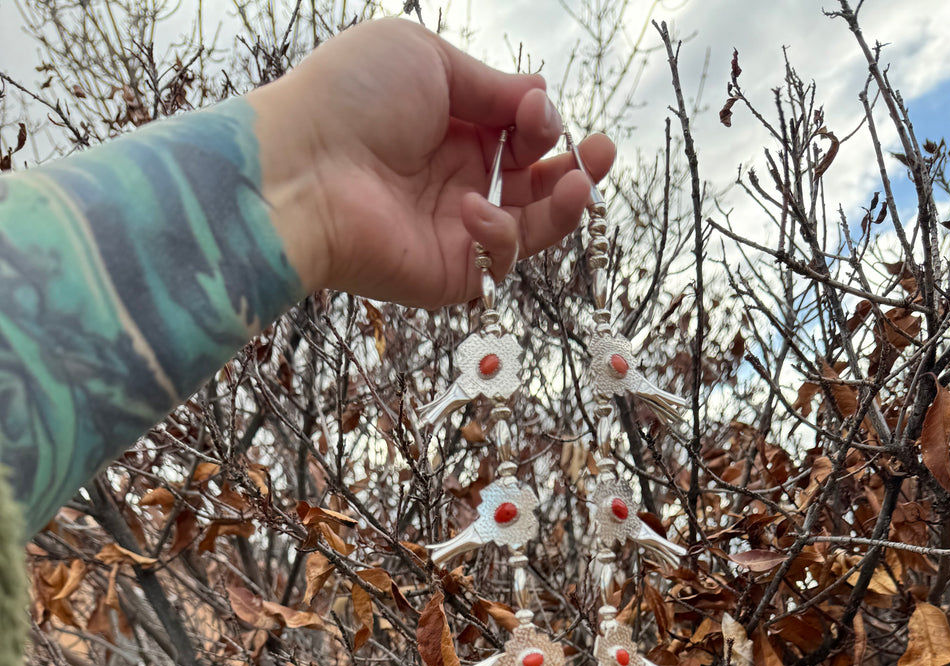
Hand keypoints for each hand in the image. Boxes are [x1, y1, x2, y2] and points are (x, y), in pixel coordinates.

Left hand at [250, 17, 614, 305]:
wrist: (302, 170)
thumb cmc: (349, 100)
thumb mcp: (428, 61)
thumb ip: (490, 84)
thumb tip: (538, 97)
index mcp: (447, 128)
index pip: (515, 133)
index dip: (540, 123)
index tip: (539, 110)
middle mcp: (454, 180)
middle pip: (533, 182)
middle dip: (573, 167)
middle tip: (601, 153)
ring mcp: (453, 230)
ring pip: (530, 226)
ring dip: (563, 205)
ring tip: (582, 182)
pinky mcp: (449, 274)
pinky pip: (499, 259)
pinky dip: (501, 233)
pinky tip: (476, 207)